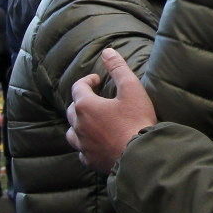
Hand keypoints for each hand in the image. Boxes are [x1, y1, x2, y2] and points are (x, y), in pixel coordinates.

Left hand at [66, 48, 157, 173]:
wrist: (140, 155)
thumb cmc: (136, 120)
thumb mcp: (131, 89)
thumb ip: (118, 68)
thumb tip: (107, 51)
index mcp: (86, 106)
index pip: (79, 87)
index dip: (88, 81)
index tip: (98, 80)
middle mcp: (79, 125)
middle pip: (73, 110)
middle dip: (82, 102)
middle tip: (96, 99)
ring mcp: (83, 145)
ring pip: (72, 132)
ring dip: (79, 125)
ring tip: (91, 122)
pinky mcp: (90, 160)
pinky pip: (82, 151)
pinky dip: (86, 145)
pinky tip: (96, 145)